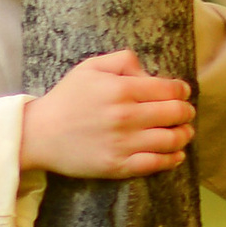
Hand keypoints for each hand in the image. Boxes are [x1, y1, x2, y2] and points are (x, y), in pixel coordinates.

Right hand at [20, 48, 197, 181]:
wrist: (39, 134)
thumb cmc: (66, 98)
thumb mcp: (90, 67)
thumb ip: (123, 60)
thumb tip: (150, 74)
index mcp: (121, 89)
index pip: (169, 90)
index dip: (182, 91)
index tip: (183, 93)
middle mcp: (126, 116)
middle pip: (175, 114)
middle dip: (186, 112)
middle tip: (186, 113)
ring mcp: (123, 143)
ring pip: (171, 140)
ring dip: (184, 135)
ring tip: (184, 132)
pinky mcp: (118, 166)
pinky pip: (156, 164)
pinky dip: (172, 159)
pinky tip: (176, 154)